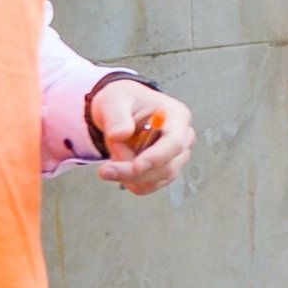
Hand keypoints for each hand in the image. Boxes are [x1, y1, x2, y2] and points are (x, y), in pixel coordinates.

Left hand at [88, 80, 194, 194]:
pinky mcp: (163, 171)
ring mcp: (175, 157)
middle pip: (167, 167)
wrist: (121, 110)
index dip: (157, 157)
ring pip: (157, 180)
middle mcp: (182, 138)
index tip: (136, 166)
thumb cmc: (123, 101)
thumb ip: (116, 117)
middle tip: (105, 169)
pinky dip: (129, 181)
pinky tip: (118, 166)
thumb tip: (121, 134)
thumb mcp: (114, 101)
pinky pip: (148, 186)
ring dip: (129, 176)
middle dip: (134, 172)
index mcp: (177, 116)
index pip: (175, 142)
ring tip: (112, 157)